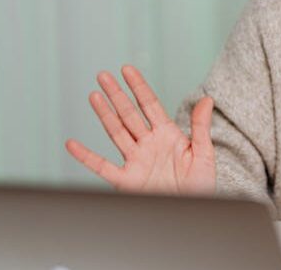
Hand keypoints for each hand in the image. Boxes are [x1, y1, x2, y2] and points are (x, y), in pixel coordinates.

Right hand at [65, 65, 215, 194]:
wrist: (192, 211)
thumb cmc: (200, 185)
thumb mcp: (204, 154)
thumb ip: (201, 127)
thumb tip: (207, 99)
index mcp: (167, 135)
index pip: (150, 105)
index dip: (138, 87)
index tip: (127, 69)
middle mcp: (148, 144)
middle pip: (128, 114)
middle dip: (116, 94)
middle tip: (103, 75)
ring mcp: (136, 161)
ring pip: (116, 132)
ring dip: (104, 114)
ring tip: (94, 95)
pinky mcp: (127, 181)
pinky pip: (103, 167)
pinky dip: (86, 156)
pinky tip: (72, 144)